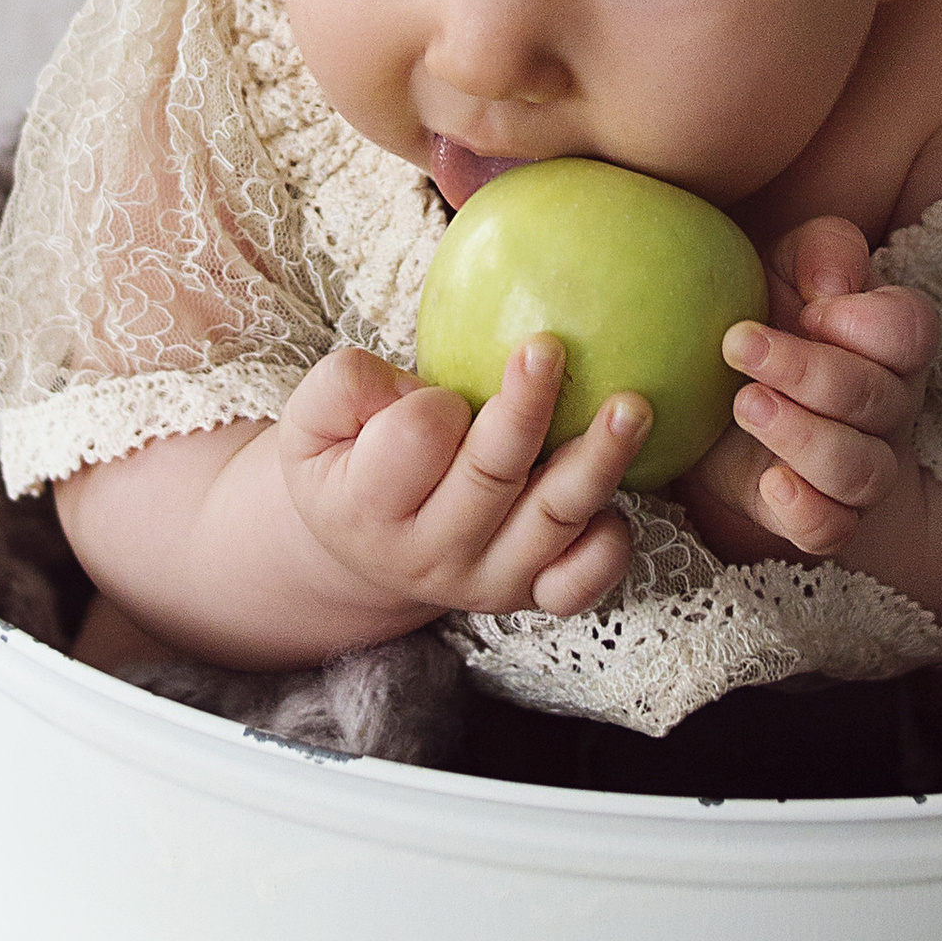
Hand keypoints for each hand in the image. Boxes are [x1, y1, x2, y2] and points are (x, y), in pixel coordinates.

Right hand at [277, 337, 648, 620]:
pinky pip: (579, 582)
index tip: (442, 388)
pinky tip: (618, 501)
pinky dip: (606, 547)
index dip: (432, 404)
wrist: (363, 551)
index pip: (413, 442)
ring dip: (597, 463)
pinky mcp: (531, 593)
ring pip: (551, 521)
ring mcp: (487, 581)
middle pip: (492, 477)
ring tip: (632, 409)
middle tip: (551, 347)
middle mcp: (431, 555)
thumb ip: (344, 386)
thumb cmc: (343, 465)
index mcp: (367, 508)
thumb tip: (411, 384)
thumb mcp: (310, 422)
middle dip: (524, 410)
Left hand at [679, 218, 939, 561]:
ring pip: (863, 471)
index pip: (912, 331)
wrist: (706, 385)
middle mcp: (886, 409)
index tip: (803, 310)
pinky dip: (808, 512)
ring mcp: (856, 467)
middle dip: (809, 372)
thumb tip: (831, 285)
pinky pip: (834, 530)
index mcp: (888, 344)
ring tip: (743, 404)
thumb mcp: (782, 264)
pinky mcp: (813, 512)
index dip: (862, 322)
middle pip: (878, 399)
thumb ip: (821, 251)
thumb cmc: (762, 313)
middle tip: (739, 345)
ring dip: (804, 437)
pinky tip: (771, 484)